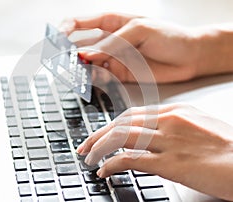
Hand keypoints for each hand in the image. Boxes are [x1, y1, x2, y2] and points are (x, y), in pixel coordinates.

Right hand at [60, 13, 232, 82]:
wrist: (189, 57)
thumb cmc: (169, 36)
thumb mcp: (140, 30)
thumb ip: (112, 43)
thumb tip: (86, 54)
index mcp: (111, 22)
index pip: (79, 23)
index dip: (64, 30)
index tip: (56, 40)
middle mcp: (108, 41)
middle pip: (78, 45)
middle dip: (66, 53)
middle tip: (61, 62)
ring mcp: (112, 58)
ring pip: (86, 64)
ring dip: (78, 69)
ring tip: (75, 73)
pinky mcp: (119, 74)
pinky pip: (100, 77)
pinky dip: (93, 79)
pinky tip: (92, 79)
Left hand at [76, 103, 232, 200]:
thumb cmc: (228, 147)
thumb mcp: (198, 126)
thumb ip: (171, 128)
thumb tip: (149, 136)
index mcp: (175, 111)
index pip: (131, 114)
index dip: (110, 124)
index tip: (100, 133)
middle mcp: (168, 121)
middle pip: (121, 123)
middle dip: (97, 134)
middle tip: (85, 145)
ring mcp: (168, 140)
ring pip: (120, 137)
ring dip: (99, 147)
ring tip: (89, 158)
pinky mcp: (170, 162)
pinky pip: (130, 159)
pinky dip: (112, 164)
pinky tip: (104, 170)